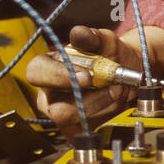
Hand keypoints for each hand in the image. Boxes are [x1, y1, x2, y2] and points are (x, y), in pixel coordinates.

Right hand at [25, 24, 163, 134]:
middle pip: (56, 109)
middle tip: (114, 86)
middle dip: (90, 100)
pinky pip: (87, 130)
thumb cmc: (108, 54)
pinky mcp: (74, 129)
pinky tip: (116, 100)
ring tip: (120, 88)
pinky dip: (107, 114)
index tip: (87, 76)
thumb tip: (78, 34)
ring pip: (75, 121)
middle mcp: (48, 94)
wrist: (126, 71)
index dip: (60, 76)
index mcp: (46, 67)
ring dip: (104, 104)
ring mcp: (60, 114)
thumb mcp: (103, 40)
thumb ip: (91, 37)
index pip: (37, 73)